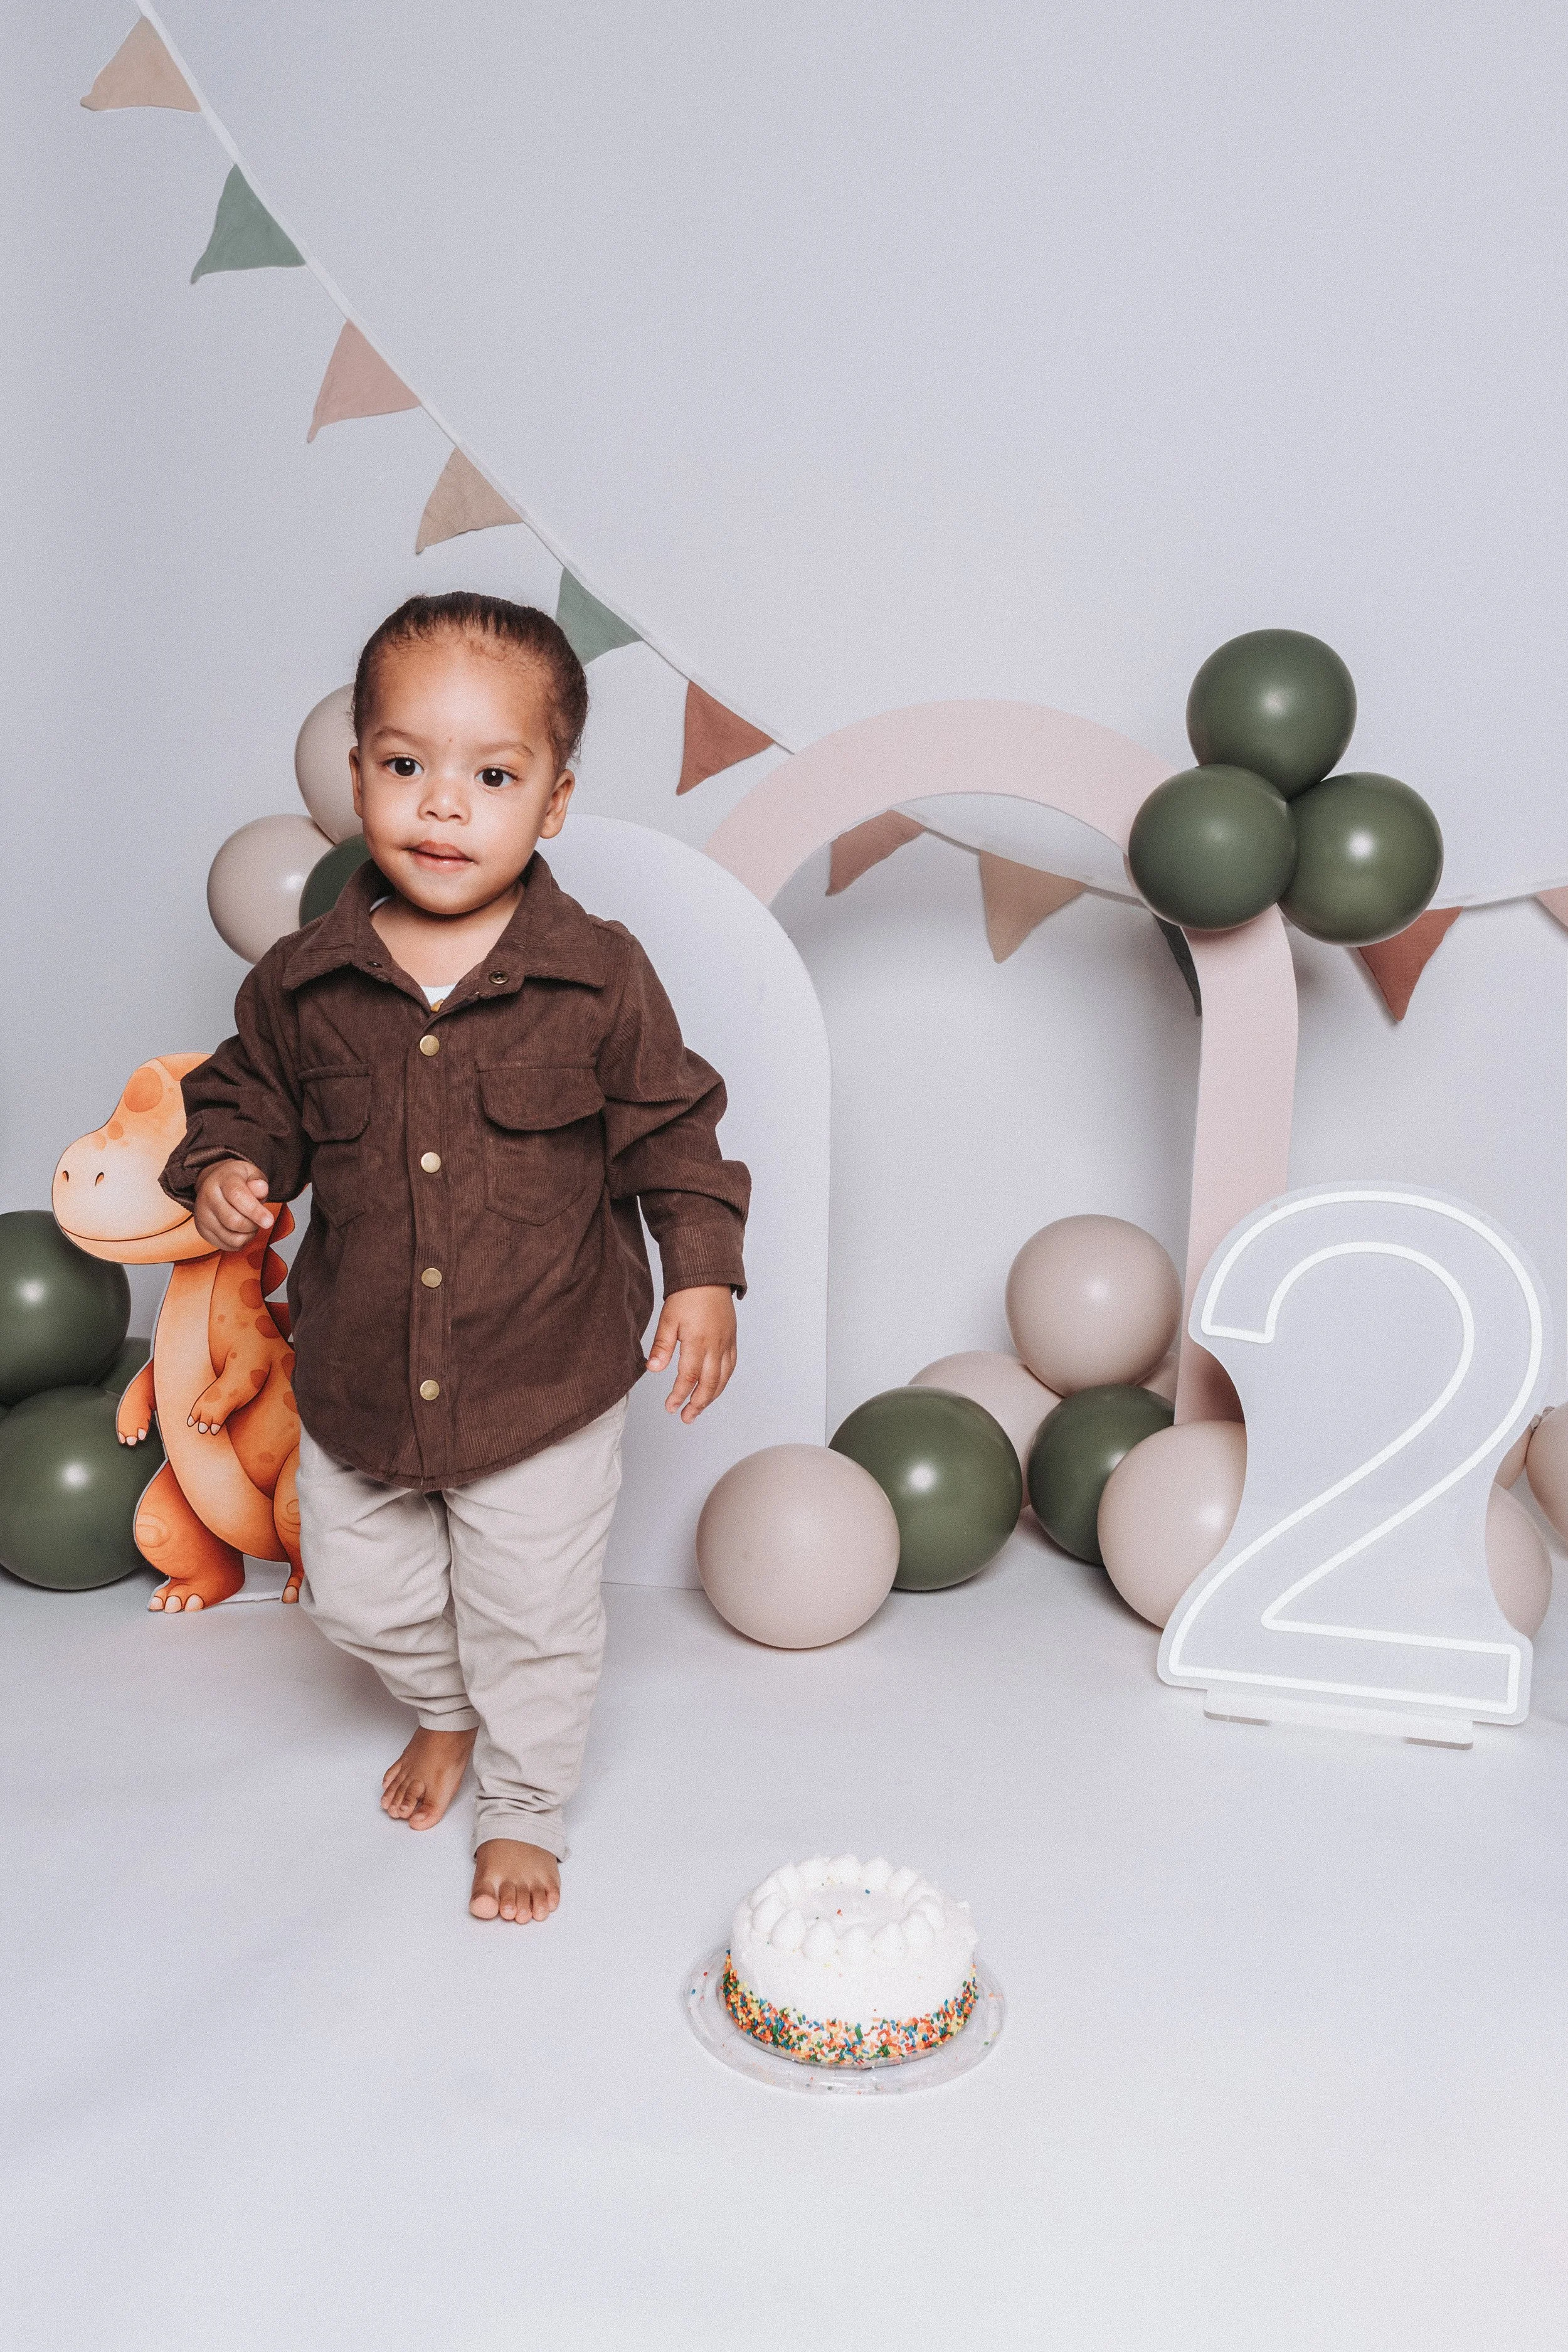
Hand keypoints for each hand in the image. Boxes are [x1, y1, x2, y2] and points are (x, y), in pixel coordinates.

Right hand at [193, 1159, 274, 1251]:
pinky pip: (227, 1245)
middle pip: (233, 1221)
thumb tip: (261, 1189)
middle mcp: (208, 1197)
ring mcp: (202, 1216)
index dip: (255, 1211)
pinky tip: (241, 1230)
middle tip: (260, 1219)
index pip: (237, 1196)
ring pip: (231, 1238)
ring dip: (248, 1235)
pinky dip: (240, 1242)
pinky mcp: (203, 1231)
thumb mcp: (250, 1173)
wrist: (213, 1183)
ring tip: (250, 1223)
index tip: (268, 1221)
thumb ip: (258, 1181)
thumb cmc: (236, 1180)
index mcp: (221, 1179)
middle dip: (253, 1225)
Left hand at [646, 1285, 736, 1422]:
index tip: (670, 1407)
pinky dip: (723, 1382)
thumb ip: (662, 1345)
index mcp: (698, 1341)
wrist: (708, 1277)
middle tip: (686, 1418)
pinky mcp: (732, 1340)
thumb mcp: (668, 1318)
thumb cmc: (686, 1296)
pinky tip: (715, 1389)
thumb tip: (653, 1369)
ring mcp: (726, 1344)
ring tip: (698, 1410)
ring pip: (722, 1379)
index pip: (689, 1377)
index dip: (679, 1395)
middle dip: (697, 1404)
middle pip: (709, 1384)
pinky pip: (731, 1367)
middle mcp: (716, 1346)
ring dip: (711, 1398)